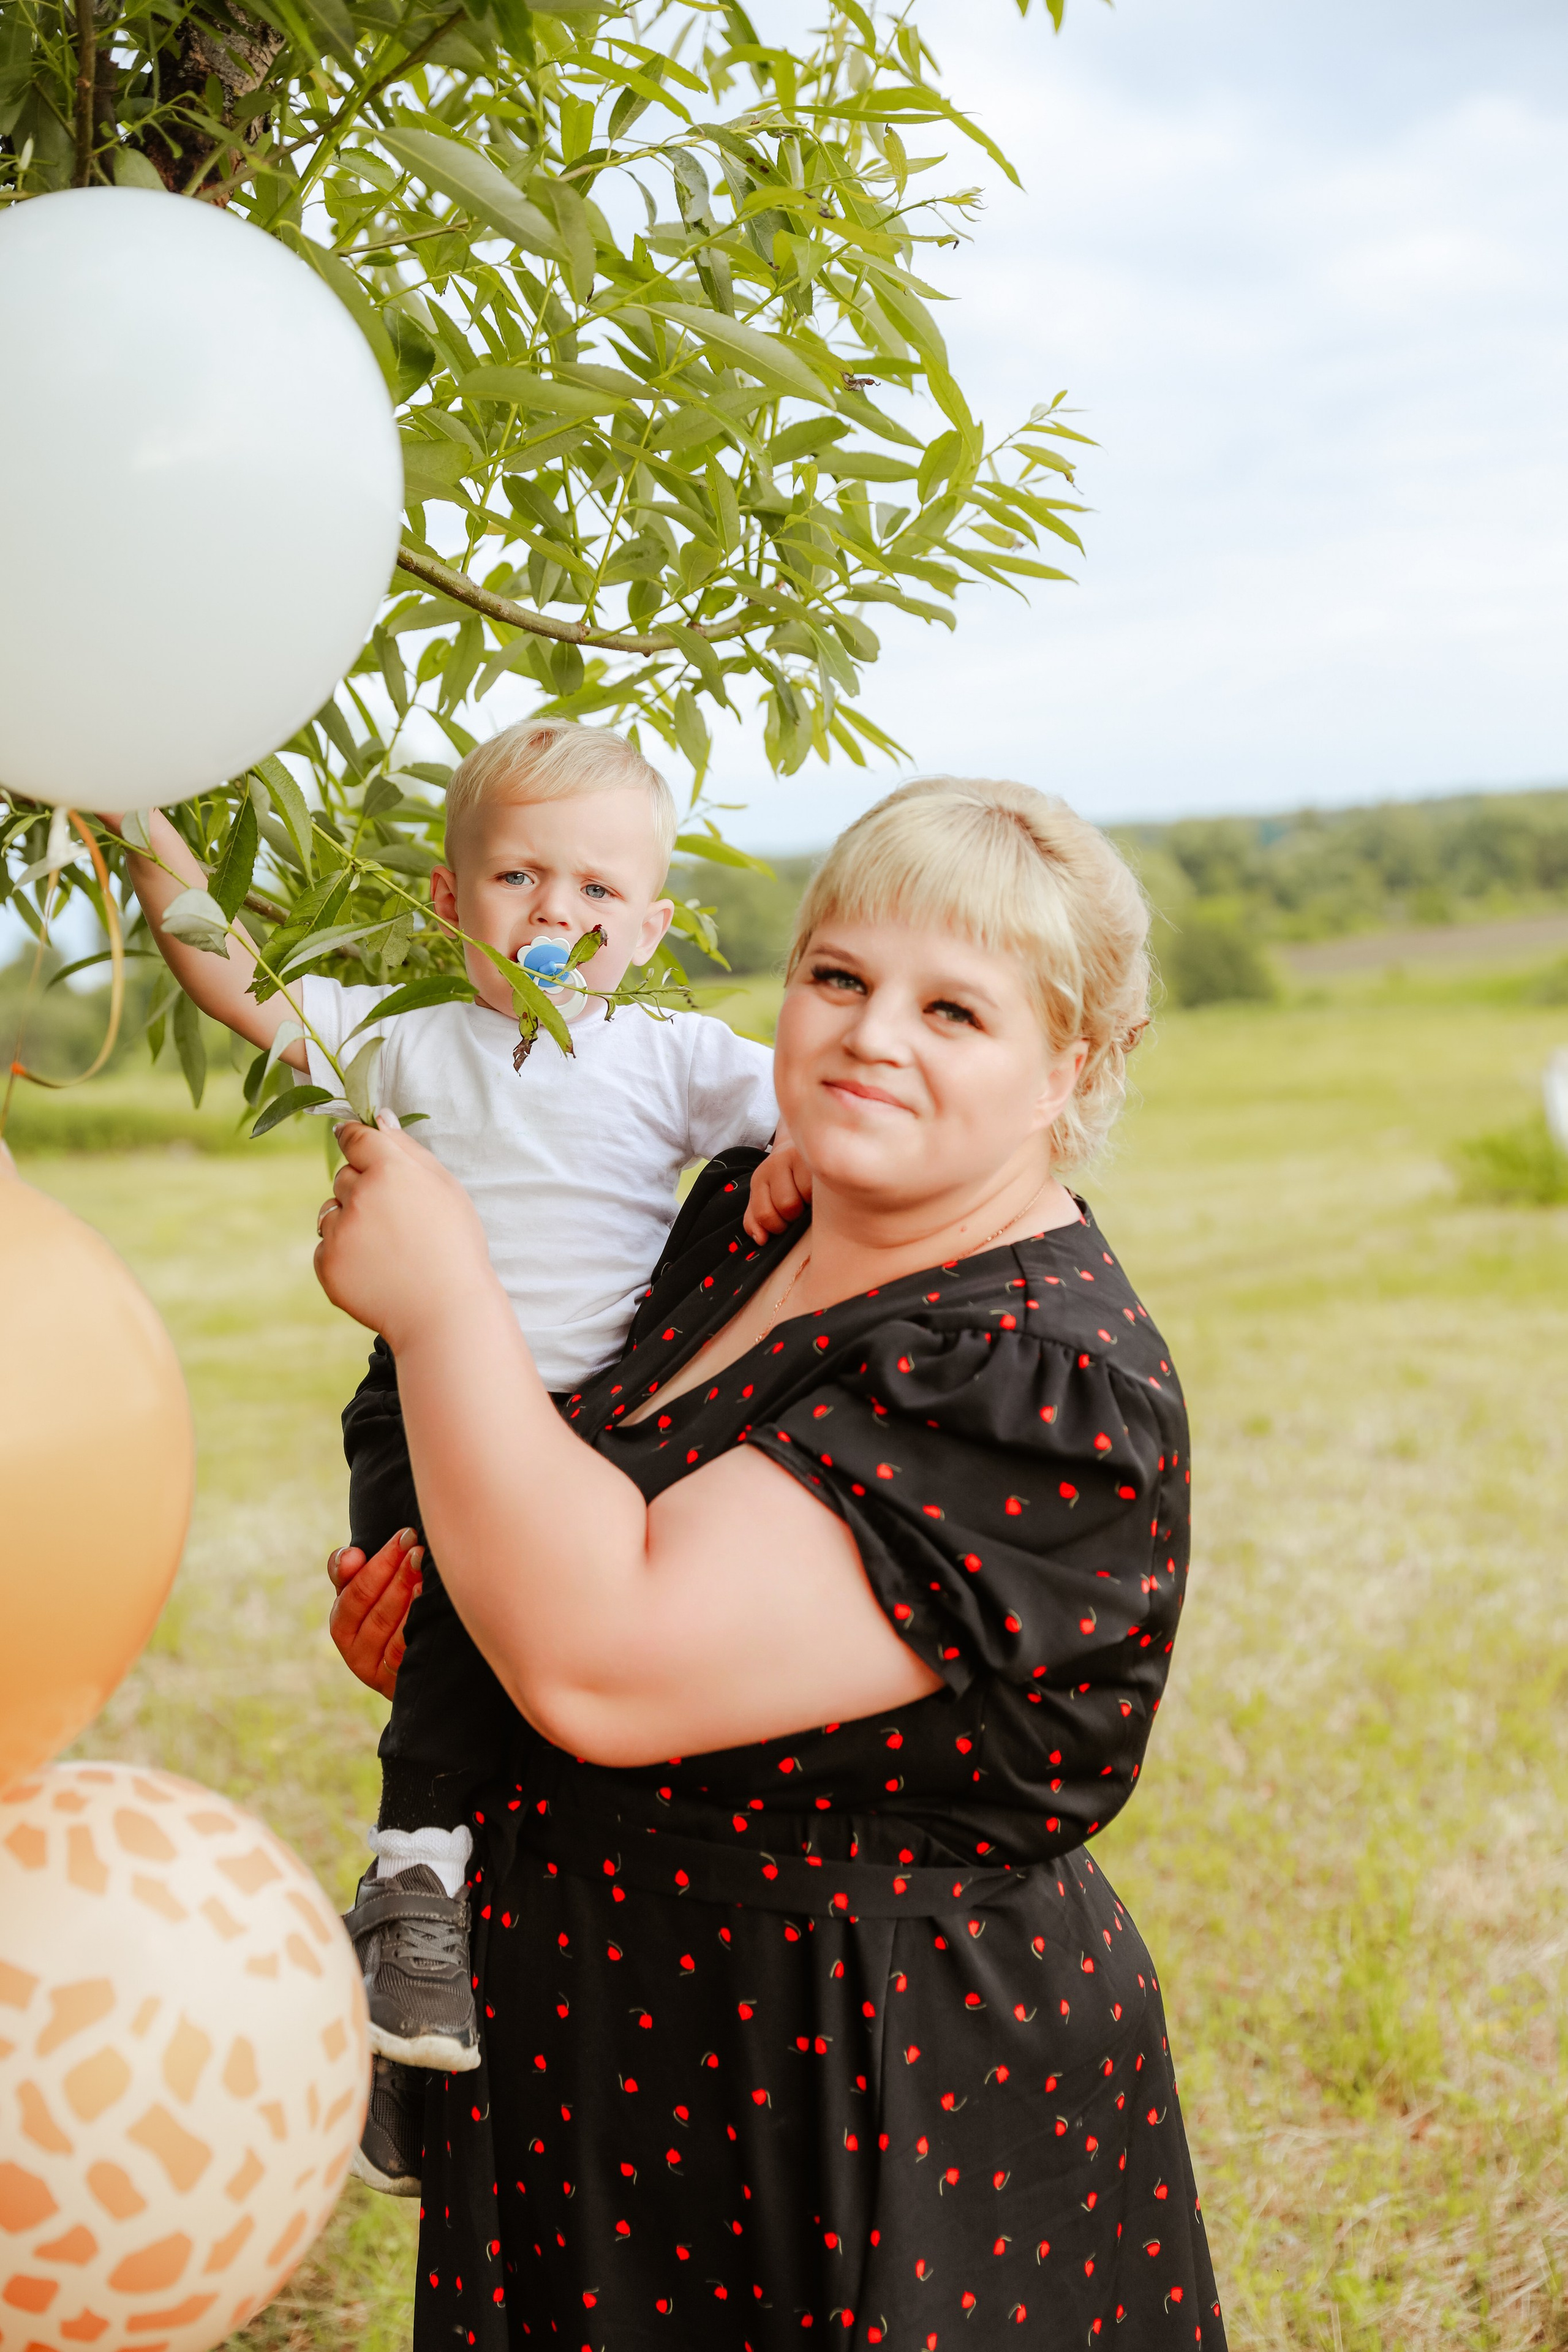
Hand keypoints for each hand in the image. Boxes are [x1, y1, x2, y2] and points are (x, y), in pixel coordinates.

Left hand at [314, 1116, 493, 1346]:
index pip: (355, 1138)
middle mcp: (360, 1195)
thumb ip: (409, 1150)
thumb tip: (378, 1119)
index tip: (353, 1141)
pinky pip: (325, 1247)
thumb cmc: (455, 1246)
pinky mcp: (328, 1264)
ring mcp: (340, 1231)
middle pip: (342, 1177)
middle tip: (394, 1218)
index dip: (354, 1139)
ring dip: (349, 1221)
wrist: (446, 1310)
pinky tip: (375, 1268)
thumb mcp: (446, 1189)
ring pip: (330, 1211)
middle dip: (361, 1190)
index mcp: (391, 1169)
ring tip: (385, 1247)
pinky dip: (343, 1255)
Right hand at [328, 1527, 422, 1698]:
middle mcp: (353, 1651)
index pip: (353, 1591)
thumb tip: (351, 1554)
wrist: (423, 1669)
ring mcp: (375, 1672)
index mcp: (343, 1624)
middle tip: (420, 1548)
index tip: (405, 1536)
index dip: (379, 1561)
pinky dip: (413, 1626)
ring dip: (405, 1595)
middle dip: (396, 1572)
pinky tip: (429, 1605)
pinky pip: (402, 1653)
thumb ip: (351, 1572)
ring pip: (385, 1627)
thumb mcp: (370, 1594)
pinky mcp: (394, 1686)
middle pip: (370, 1606)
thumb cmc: (394, 1616)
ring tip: (425, 1570)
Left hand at [744, 1138, 812, 1240]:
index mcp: (760, 1178)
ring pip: (807, 1196)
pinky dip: (823, 1195)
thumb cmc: (783, 1179)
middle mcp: (775, 1164)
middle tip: (800, 1209)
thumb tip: (760, 1240)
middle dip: (795, 1216)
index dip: (777, 1227)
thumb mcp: (764, 1197)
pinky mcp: (817, 1155)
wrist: (800, 1145)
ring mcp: (798, 1157)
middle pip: (787, 1206)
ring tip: (811, 1199)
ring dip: (811, 1205)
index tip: (785, 1223)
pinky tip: (822, 1192)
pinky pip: (822, 1186)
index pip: (764, 1214)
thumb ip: (756, 1219)